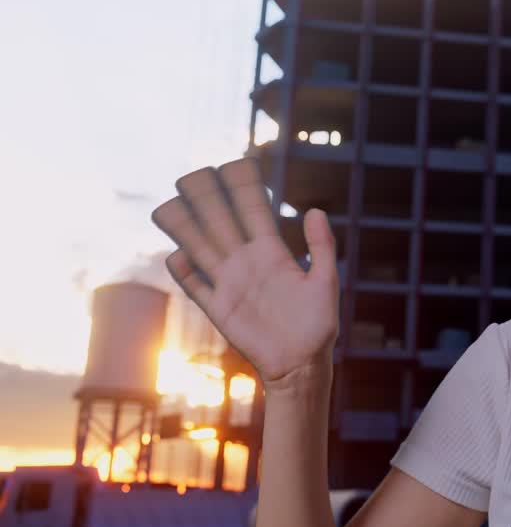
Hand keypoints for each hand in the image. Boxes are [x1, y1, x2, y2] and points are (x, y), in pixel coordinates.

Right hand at [151, 158, 338, 392]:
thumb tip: (314, 209)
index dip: (243, 188)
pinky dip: (185, 272)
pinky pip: (195, 286)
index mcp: (272, 252)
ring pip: (201, 248)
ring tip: (170, 205)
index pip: (253, 211)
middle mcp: (246, 262)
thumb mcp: (325, 281)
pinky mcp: (218, 309)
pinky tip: (176, 255)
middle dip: (208, 198)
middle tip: (193, 173)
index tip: (234, 162)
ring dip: (186, 228)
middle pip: (221, 222)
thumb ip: (320, 246)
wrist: (302, 364)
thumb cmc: (318, 325)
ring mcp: (230, 284)